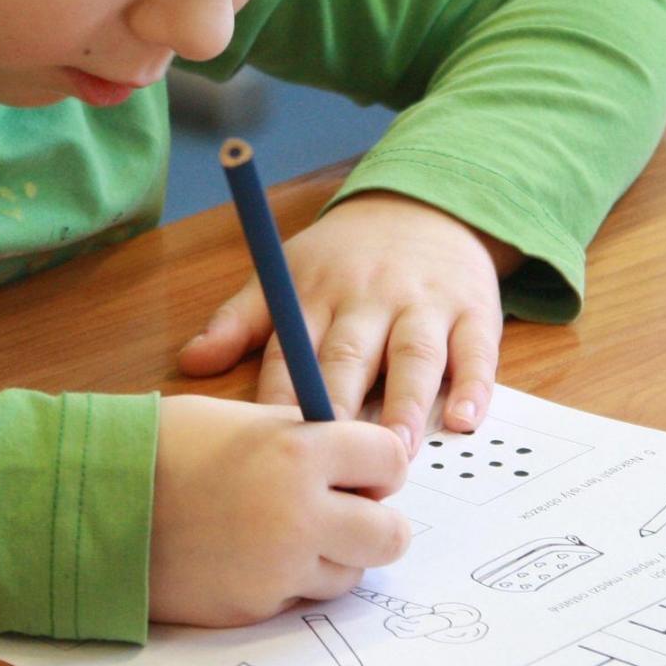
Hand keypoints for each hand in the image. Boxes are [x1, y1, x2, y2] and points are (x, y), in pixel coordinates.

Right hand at [149, 394, 410, 626]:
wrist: (97, 502)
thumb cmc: (164, 448)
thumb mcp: (243, 420)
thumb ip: (304, 437)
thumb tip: (350, 460)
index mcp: (301, 451)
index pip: (390, 459)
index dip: (378, 464)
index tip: (362, 467)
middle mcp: (302, 514)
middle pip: (390, 534)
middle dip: (375, 521)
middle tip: (346, 509)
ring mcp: (281, 568)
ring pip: (350, 573)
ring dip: (332, 555)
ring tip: (284, 529)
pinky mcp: (258, 607)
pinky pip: (300, 596)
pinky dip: (288, 579)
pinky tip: (250, 553)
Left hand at [177, 190, 517, 453]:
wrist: (423, 205)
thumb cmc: (344, 258)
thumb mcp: (287, 275)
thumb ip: (239, 322)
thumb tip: (189, 363)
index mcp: (316, 295)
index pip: (291, 353)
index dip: (280, 400)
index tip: (270, 448)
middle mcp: (369, 300)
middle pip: (351, 356)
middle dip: (341, 407)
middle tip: (335, 460)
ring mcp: (423, 304)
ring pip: (414, 355)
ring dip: (406, 402)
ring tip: (397, 448)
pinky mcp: (473, 309)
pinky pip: (476, 349)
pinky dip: (474, 385)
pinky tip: (466, 418)